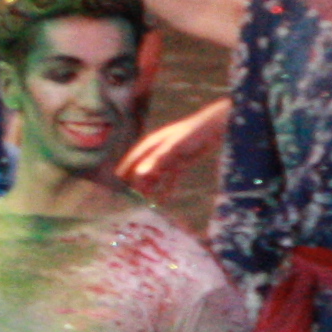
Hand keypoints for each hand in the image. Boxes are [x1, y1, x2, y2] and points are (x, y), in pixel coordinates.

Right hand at [114, 97, 229, 191]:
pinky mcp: (179, 165)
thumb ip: (155, 161)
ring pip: (155, 177)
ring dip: (151, 188)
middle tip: (134, 200)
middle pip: (143, 170)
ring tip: (146, 202)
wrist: (215, 128)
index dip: (124, 172)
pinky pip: (170, 179)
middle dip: (138, 184)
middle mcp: (156, 153)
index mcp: (150, 145)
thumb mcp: (172, 147)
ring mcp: (168, 159)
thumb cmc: (191, 133)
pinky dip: (166, 189)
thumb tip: (138, 175)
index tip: (115, 186)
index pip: (132, 160)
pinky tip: (163, 200)